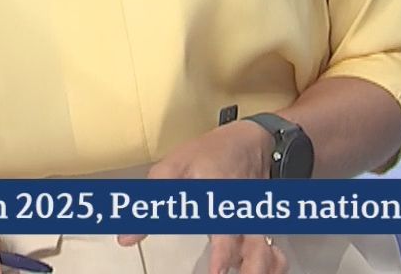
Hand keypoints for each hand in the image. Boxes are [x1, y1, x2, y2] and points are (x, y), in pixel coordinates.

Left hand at [118, 121, 285, 271]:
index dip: (222, 255)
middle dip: (250, 269)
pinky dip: (271, 266)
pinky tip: (262, 272)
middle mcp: (242, 216)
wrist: (253, 140)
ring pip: (268, 255)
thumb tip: (126, 239)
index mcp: (219, 201)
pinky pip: (274, 253)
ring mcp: (256, 223)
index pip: (225, 233)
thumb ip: (152, 202)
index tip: (218, 272)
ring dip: (260, 268)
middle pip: (256, 251)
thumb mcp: (174, 168)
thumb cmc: (213, 153)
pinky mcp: (262, 228)